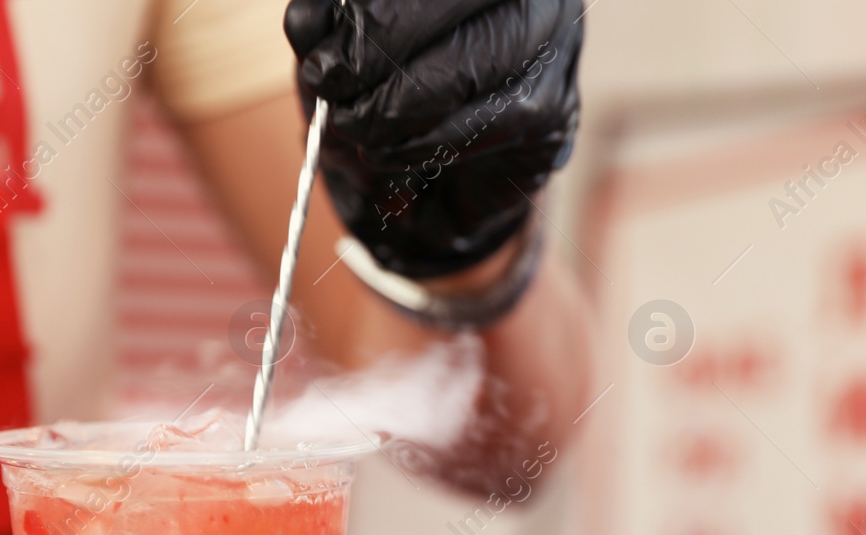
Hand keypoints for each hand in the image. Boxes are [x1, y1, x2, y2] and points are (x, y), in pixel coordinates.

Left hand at [284, 0, 582, 279]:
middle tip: (332, 93)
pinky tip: (390, 154)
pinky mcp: (554, 110)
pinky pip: (481, 124)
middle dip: (378, 52)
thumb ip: (329, 24)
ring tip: (355, 129)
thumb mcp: (347, 53)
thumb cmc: (393, 94)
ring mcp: (552, 46)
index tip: (321, 58)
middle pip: (452, 1)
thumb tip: (311, 23)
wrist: (441, 185)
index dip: (369, 10)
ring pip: (469, 64)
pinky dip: (423, 144)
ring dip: (395, 107)